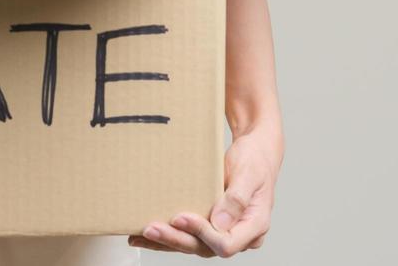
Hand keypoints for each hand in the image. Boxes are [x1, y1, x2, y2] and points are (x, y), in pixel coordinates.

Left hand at [128, 123, 281, 256]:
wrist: (255, 151)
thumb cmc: (255, 160)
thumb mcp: (250, 174)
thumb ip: (237, 199)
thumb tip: (220, 223)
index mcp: (255, 226)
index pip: (226, 243)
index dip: (202, 233)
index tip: (181, 217)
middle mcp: (240, 234)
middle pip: (205, 247)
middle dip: (177, 239)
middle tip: (152, 228)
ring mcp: (224, 231)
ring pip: (194, 245)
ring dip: (167, 241)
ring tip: (141, 234)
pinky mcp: (210, 225)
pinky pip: (189, 235)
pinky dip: (169, 235)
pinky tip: (147, 235)